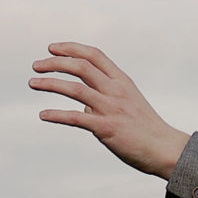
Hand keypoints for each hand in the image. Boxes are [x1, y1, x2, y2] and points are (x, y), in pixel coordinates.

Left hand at [32, 42, 191, 177]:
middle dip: (55, 62)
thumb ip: (105, 98)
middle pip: (81, 67)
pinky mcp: (106, 128)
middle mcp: (116, 90)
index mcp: (122, 81)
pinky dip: (56, 115)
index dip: (71, 48)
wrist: (164, 148)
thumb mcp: (129, 103)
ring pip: (74, 88)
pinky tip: (43, 115)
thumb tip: (81, 105)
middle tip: (36, 65)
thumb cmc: (145, 128)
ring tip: (32, 83)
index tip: (52, 48)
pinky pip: (75, 118)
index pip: (94, 55)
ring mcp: (111, 108)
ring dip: (50, 83)